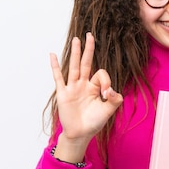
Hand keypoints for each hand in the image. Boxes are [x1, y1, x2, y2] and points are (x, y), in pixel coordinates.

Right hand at [50, 33, 122, 159]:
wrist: (80, 134)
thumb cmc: (94, 122)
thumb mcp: (109, 110)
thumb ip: (115, 100)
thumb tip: (112, 91)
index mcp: (95, 87)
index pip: (101, 74)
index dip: (106, 80)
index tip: (108, 94)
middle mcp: (83, 84)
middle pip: (87, 62)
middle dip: (89, 49)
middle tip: (90, 35)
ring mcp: (73, 88)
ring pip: (74, 66)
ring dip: (75, 53)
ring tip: (77, 39)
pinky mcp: (63, 94)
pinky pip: (59, 78)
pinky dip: (55, 67)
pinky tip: (52, 55)